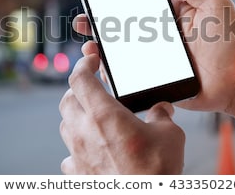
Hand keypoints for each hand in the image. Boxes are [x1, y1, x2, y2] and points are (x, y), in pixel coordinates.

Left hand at [59, 53, 184, 173]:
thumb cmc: (156, 171)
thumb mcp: (169, 134)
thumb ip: (162, 115)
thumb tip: (162, 109)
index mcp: (103, 114)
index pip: (79, 78)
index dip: (83, 64)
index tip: (91, 60)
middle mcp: (84, 131)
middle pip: (66, 100)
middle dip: (77, 90)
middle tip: (92, 89)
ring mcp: (78, 154)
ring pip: (65, 126)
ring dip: (75, 117)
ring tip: (92, 118)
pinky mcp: (78, 175)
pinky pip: (69, 156)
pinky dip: (76, 148)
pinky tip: (91, 151)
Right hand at [72, 0, 234, 112]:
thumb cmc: (231, 42)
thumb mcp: (216, 5)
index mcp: (170, 16)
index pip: (139, 4)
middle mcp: (159, 36)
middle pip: (123, 27)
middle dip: (100, 23)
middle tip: (82, 20)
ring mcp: (155, 58)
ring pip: (122, 51)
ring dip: (101, 46)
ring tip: (88, 44)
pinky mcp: (155, 78)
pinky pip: (130, 74)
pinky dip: (113, 71)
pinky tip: (102, 66)